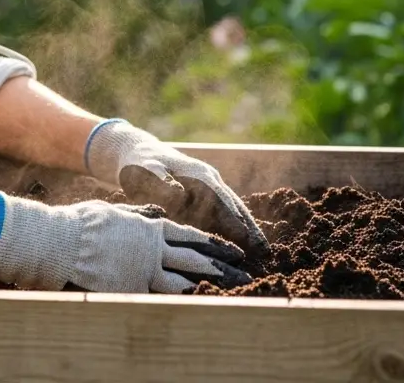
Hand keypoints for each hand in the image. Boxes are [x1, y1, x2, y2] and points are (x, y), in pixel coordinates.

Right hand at [0, 191, 250, 292]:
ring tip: (234, 293)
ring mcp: (145, 270)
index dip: (215, 245)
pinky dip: (185, 303)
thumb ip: (140, 214)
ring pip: (187, 281)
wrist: (62, 241)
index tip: (233, 251)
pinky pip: (163, 299)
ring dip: (212, 287)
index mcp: (151, 228)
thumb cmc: (82, 225)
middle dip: (224, 267)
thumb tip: (160, 211)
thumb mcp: (116, 212)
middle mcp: (154, 248)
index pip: (192, 236)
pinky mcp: (133, 289)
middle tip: (247, 275)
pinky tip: (202, 308)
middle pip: (197, 259)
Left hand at [83, 120, 270, 257]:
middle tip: (266, 252)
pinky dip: (237, 224)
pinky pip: (225, 209)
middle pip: (235, 206)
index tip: (249, 241)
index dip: (236, 223)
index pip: (222, 203)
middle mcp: (209, 178)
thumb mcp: (145, 173)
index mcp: (198, 175)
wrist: (137, 151)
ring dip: (248, 227)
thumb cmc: (139, 165)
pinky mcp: (205, 191)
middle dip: (251, 228)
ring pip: (234, 207)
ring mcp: (209, 184)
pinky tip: (243, 240)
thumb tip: (180, 197)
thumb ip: (162, 186)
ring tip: (262, 250)